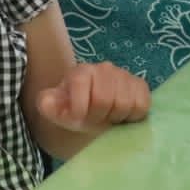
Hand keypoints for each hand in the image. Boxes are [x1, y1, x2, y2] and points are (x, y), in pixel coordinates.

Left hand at [34, 62, 150, 134]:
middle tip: (95, 120)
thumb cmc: (74, 110)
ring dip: (116, 118)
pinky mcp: (140, 86)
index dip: (79, 108)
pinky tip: (123, 116)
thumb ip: (47, 105)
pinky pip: (142, 105)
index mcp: (81, 71)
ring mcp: (124, 76)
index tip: (78, 119)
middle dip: (98, 116)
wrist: (94, 112)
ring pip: (125, 103)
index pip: (80, 85)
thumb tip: (48, 103)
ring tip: (108, 118)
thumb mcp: (55, 110)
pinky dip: (133, 116)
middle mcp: (104, 68)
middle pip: (105, 98)